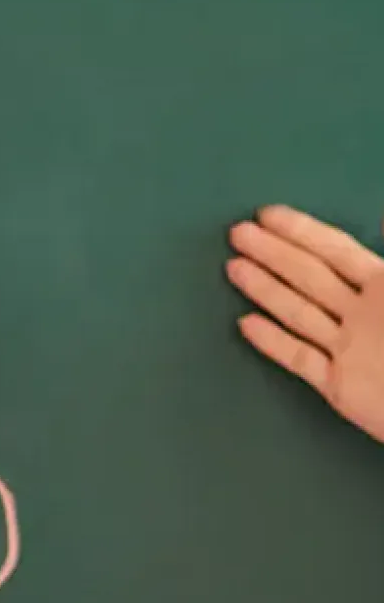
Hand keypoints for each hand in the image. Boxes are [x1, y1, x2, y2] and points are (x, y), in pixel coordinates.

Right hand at [227, 205, 383, 444]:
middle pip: (309, 277)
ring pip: (298, 313)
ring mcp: (347, 350)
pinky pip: (301, 361)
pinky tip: (245, 324)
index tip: (266, 214)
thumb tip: (383, 216)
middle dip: (273, 253)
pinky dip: (273, 343)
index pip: (336, 251)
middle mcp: (361, 314)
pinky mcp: (339, 387)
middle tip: (238, 234)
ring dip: (265, 289)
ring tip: (233, 267)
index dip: (302, 231)